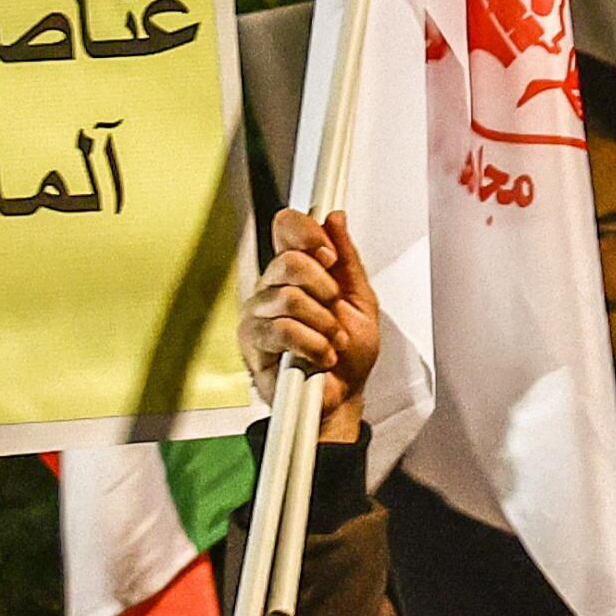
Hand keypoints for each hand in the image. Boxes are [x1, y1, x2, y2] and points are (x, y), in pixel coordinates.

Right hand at [246, 208, 380, 444]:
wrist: (344, 396)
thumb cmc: (350, 353)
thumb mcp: (361, 300)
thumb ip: (348, 259)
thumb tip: (335, 219)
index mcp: (297, 272)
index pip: (286, 227)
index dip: (308, 234)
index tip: (330, 255)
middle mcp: (273, 287)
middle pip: (291, 261)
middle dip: (326, 289)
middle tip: (335, 311)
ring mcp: (259, 313)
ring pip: (290, 298)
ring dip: (324, 324)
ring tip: (332, 340)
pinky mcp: (253, 342)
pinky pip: (282, 330)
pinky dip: (312, 344)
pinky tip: (321, 355)